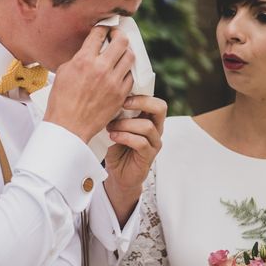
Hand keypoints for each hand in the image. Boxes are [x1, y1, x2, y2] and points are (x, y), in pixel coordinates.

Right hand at [43, 26, 133, 142]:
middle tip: (115, 37)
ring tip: (120, 54)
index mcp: (84, 60)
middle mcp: (101, 68)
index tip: (104, 29)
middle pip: (121, 41)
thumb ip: (79, 57)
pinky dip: (126, 72)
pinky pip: (131, 76)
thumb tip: (89, 50)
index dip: (103, 28)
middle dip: (119, 35)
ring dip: (125, 52)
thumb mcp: (63, 71)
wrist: (69, 126)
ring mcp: (113, 82)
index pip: (100, 33)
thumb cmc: (62, 100)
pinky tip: (120, 73)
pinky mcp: (121, 94)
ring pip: (130, 57)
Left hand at [103, 95, 165, 226]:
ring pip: (148, 126)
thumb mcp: (115, 124)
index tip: (121, 93)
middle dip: (141, 102)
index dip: (140, 93)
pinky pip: (141, 142)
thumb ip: (116, 112)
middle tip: (123, 104)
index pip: (154, 98)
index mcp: (148, 117)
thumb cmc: (115, 145)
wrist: (117, 173)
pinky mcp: (149, 155)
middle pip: (160, 107)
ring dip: (126, 124)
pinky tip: (113, 137)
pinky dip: (125, 137)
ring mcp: (154, 142)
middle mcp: (156, 128)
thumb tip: (105, 95)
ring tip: (110, 127)